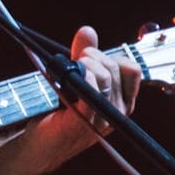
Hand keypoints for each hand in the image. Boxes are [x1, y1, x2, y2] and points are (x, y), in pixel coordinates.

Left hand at [67, 24, 141, 138]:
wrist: (41, 143)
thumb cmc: (58, 112)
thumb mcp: (74, 78)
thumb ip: (84, 55)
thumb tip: (87, 30)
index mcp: (121, 102)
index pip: (133, 69)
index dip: (112, 57)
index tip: (90, 58)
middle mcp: (117, 112)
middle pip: (115, 68)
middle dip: (93, 55)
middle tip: (75, 61)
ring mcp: (103, 118)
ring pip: (106, 76)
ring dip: (86, 64)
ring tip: (70, 70)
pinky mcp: (85, 121)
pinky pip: (93, 91)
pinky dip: (84, 77)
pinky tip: (73, 76)